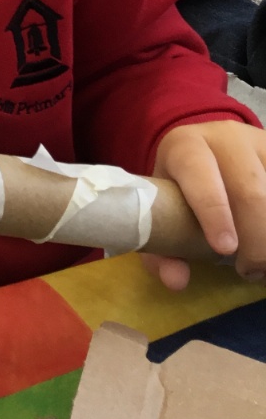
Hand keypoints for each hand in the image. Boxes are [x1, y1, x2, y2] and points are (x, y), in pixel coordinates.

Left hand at [143, 120, 265, 288]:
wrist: (210, 152)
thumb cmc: (184, 189)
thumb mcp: (166, 210)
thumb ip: (163, 249)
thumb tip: (176, 281)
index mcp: (185, 146)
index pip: (198, 172)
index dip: (212, 210)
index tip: (224, 249)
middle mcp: (225, 137)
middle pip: (248, 189)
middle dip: (255, 239)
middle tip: (250, 271)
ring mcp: (259, 143)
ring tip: (264, 265)